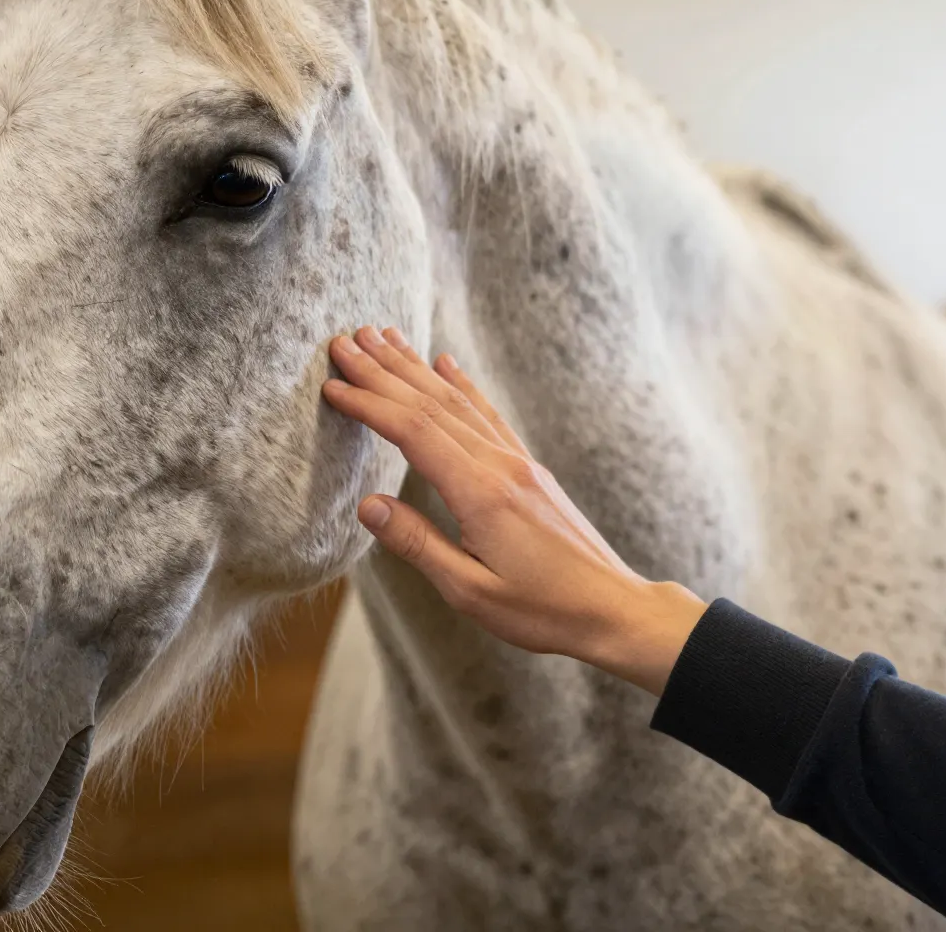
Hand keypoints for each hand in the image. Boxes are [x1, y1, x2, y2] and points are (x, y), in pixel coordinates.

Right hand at [321, 327, 708, 696]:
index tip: (333, 385)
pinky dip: (461, 384)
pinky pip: (487, 414)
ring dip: (415, 367)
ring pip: (458, 401)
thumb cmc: (542, 609)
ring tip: (382, 336)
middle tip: (343, 341)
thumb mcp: (471, 591)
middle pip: (431, 404)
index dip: (370, 405)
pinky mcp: (528, 469)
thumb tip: (366, 504)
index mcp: (481, 494)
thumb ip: (417, 543)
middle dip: (383, 370)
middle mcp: (500, 465)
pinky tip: (445, 363)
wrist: (612, 607)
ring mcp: (518, 462)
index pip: (413, 433)